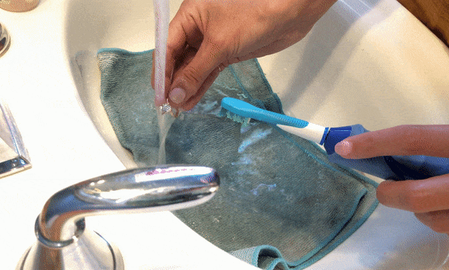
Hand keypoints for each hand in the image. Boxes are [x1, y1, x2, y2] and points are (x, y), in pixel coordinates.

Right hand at [153, 0, 336, 108]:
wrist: (289, 14)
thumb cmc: (254, 15)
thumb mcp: (219, 45)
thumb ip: (196, 72)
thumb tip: (176, 94)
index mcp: (190, 15)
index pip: (166, 46)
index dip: (160, 72)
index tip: (159, 94)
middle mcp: (198, 27)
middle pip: (178, 58)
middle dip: (173, 82)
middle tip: (168, 105)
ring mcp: (213, 41)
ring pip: (193, 67)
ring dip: (187, 87)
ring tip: (179, 108)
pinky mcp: (226, 52)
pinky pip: (208, 71)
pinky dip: (201, 85)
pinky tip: (192, 100)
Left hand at [335, 125, 448, 242]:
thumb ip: (430, 147)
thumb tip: (379, 152)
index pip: (412, 140)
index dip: (373, 144)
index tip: (344, 148)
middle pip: (416, 196)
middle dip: (392, 195)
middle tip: (385, 189)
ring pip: (432, 220)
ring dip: (422, 210)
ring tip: (433, 197)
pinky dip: (443, 222)